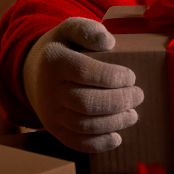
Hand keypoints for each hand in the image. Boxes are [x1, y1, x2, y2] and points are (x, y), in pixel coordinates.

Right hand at [23, 17, 143, 152]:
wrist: (35, 70)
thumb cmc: (64, 47)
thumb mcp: (71, 29)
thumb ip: (88, 30)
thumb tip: (108, 42)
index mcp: (54, 61)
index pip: (85, 72)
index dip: (112, 77)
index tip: (131, 77)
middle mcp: (49, 89)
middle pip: (86, 103)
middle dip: (118, 101)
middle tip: (138, 95)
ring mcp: (50, 112)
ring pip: (82, 125)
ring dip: (113, 123)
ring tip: (133, 114)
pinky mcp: (54, 129)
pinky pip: (74, 142)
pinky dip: (97, 144)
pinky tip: (117, 137)